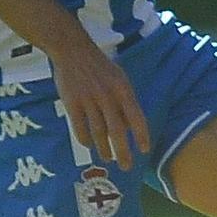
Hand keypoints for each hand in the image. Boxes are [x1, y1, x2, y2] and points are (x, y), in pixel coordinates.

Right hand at [53, 36, 151, 171]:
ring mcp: (88, 100)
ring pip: (98, 132)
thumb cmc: (99, 66)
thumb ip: (125, 99)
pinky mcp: (72, 103)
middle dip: (123, 151)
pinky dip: (85, 139)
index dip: (141, 135)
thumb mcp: (119, 77)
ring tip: (108, 158)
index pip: (136, 117)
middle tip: (126, 166)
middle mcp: (107, 96)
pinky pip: (80, 127)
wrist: (72, 50)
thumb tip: (130, 125)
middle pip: (117, 131)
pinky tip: (89, 145)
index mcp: (122, 89)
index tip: (144, 150)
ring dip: (104, 149)